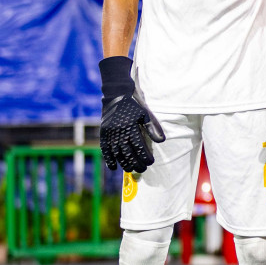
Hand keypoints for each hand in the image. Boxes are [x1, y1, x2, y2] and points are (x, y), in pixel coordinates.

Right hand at [98, 56, 165, 173]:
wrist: (116, 94)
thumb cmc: (134, 104)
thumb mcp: (145, 113)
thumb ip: (152, 128)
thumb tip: (162, 141)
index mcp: (131, 127)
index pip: (139, 147)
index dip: (145, 156)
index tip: (151, 162)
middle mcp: (119, 132)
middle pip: (128, 153)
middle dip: (136, 163)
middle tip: (143, 169)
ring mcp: (110, 133)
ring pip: (117, 153)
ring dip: (124, 163)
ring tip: (131, 169)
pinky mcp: (103, 133)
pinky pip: (105, 149)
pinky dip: (109, 159)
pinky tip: (113, 168)